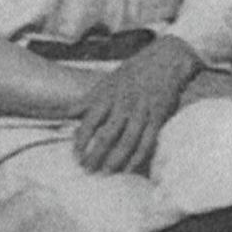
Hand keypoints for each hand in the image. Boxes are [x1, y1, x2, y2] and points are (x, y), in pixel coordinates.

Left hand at [71, 36, 200, 173]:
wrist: (166, 58)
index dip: (80, 141)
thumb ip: (88, 100)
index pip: (89, 122)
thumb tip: (65, 114)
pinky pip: (148, 140)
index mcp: (108, 96)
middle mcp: (124, 104)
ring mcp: (142, 111)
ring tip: (106, 173)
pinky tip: (131, 167)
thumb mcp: (107, 82)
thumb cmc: (134, 72)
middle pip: (106, 135)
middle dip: (95, 155)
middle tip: (87, 169)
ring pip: (127, 141)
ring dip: (115, 159)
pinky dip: (139, 156)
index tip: (75, 155)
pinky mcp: (159, 115)